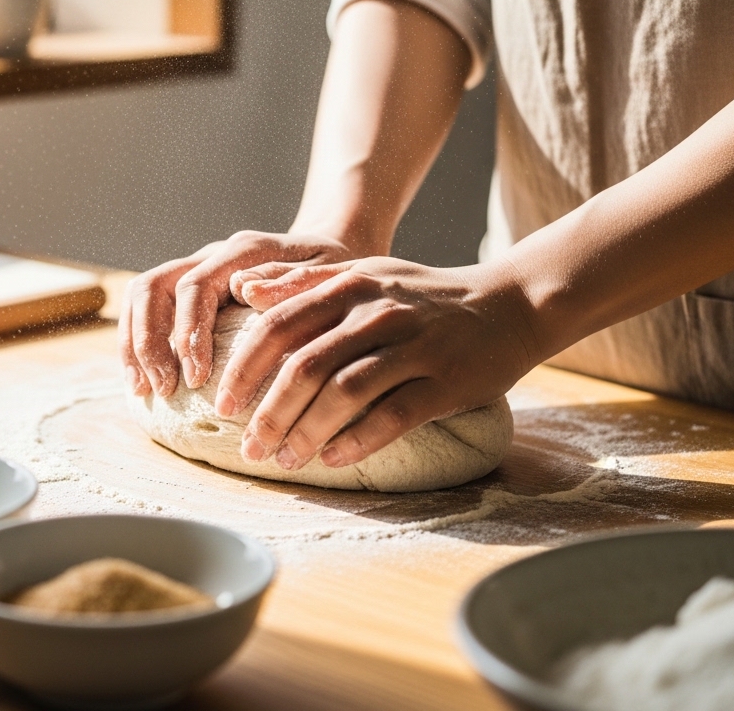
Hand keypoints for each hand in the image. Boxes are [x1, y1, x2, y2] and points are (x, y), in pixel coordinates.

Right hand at [119, 231, 359, 397]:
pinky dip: (137, 346)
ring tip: (145, 391)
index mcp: (242, 251)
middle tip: (165, 389)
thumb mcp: (328, 274)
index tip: (196, 378)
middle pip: (153, 286)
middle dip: (150, 340)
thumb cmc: (334, 274)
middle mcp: (211, 257)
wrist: (332, 256)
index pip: (195, 286)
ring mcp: (196, 272)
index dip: (188, 332)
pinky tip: (143, 384)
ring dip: (134, 344)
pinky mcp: (189, 294)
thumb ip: (289, 281)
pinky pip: (148, 312)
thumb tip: (244, 290)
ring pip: (141, 296)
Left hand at [216, 257, 539, 469]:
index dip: (245, 368)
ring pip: (345, 392)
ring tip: (285, 459)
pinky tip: (334, 459)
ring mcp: (415, 346)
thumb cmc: (425, 296)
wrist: (512, 304)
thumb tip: (243, 290)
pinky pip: (394, 415)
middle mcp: (378, 312)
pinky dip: (358, 440)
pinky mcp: (447, 381)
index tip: (221, 404)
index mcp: (350, 285)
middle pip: (306, 364)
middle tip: (248, 446)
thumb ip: (303, 282)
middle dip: (269, 411)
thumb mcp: (365, 274)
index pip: (280, 326)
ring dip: (308, 432)